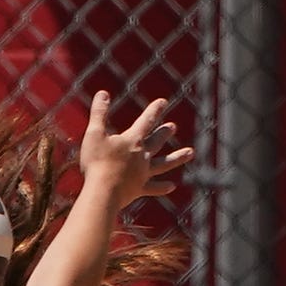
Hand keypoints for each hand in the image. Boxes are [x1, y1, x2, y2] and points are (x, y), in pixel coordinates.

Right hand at [77, 92, 193, 204]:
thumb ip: (99, 114)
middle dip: (164, 133)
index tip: (163, 102)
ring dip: (177, 158)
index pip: (146, 121)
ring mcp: (142, 173)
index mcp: (133, 140)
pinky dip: (162, 187)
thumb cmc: (97, 162)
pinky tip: (172, 186)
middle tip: (173, 127)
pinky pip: (153, 187)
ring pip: (163, 164)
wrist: (103, 191)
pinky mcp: (138, 188)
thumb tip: (103, 93)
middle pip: (156, 141)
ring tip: (190, 152)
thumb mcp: (94, 135)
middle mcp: (142, 155)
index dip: (154, 110)